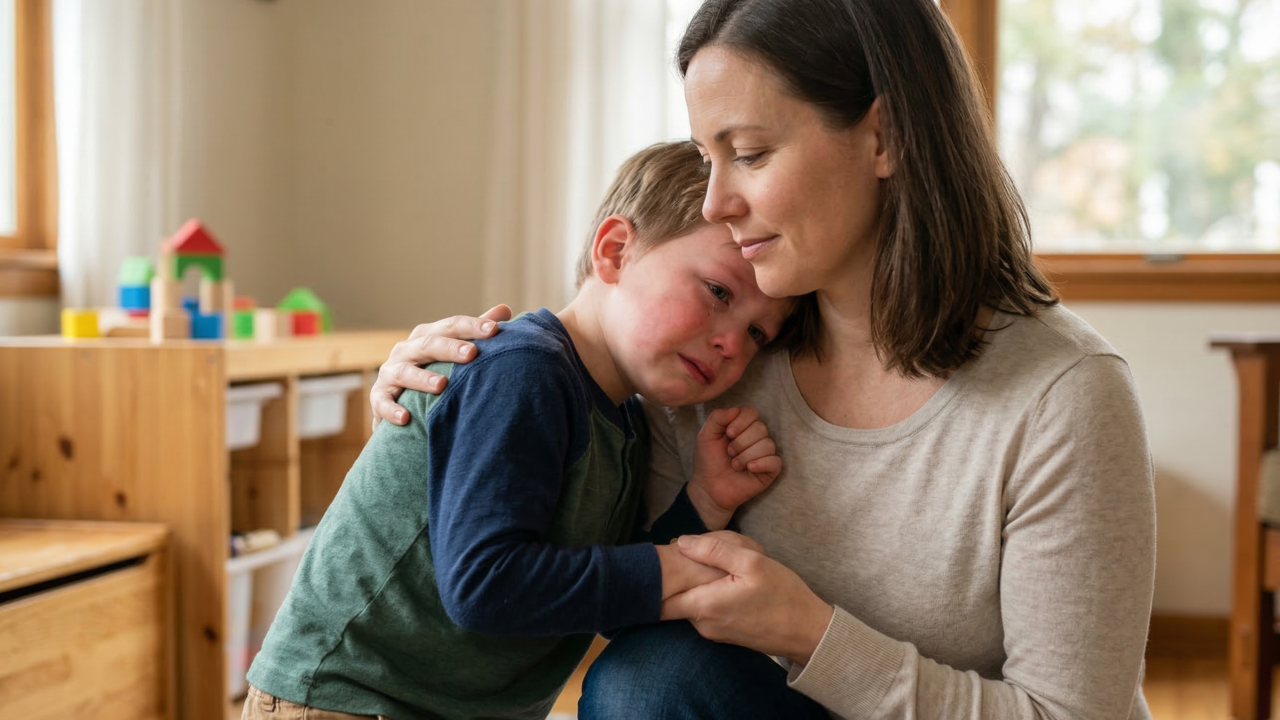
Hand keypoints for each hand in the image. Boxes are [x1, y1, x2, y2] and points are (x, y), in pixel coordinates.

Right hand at [370, 304, 513, 427]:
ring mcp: (390, 373)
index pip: (450, 326)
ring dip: (422, 378)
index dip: (471, 326)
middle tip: (472, 353)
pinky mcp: (378, 397)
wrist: (401, 403)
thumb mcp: (453, 352)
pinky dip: (391, 409)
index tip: (494, 329)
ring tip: (442, 385)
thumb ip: (475, 333)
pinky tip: (405, 418)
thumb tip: (504, 309)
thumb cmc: (434, 371)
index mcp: (426, 336)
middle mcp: (406, 350)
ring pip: (404, 371)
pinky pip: (382, 402)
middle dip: (450, 348)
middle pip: (428, 344)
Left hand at [663, 533, 833, 664]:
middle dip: (680, 575)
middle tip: (698, 553)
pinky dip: (710, 594)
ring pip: (691, 601)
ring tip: (722, 565)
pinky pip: (706, 610)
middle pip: (673, 596)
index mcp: (703, 606)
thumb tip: (680, 542)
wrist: (807, 631)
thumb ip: (713, 550)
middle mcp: (702, 624)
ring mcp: (712, 631)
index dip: (654, 578)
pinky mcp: (723, 633)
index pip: (657, 599)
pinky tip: (730, 581)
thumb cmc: (783, 596)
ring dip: (699, 583)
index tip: (665, 558)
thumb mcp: (752, 562)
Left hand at [687, 407, 780, 529]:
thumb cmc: (708, 461)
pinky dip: (762, 464)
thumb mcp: (705, 435)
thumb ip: (717, 417)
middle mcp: (755, 438)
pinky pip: (776, 461)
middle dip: (741, 442)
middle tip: (729, 453)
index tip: (728, 433)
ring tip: (735, 465)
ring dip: (747, 455)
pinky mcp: (769, 471)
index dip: (742, 421)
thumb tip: (736, 409)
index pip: (752, 412)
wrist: (708, 488)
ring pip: (768, 444)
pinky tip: (749, 469)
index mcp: (742, 426)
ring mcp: (764, 454)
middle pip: (761, 428)